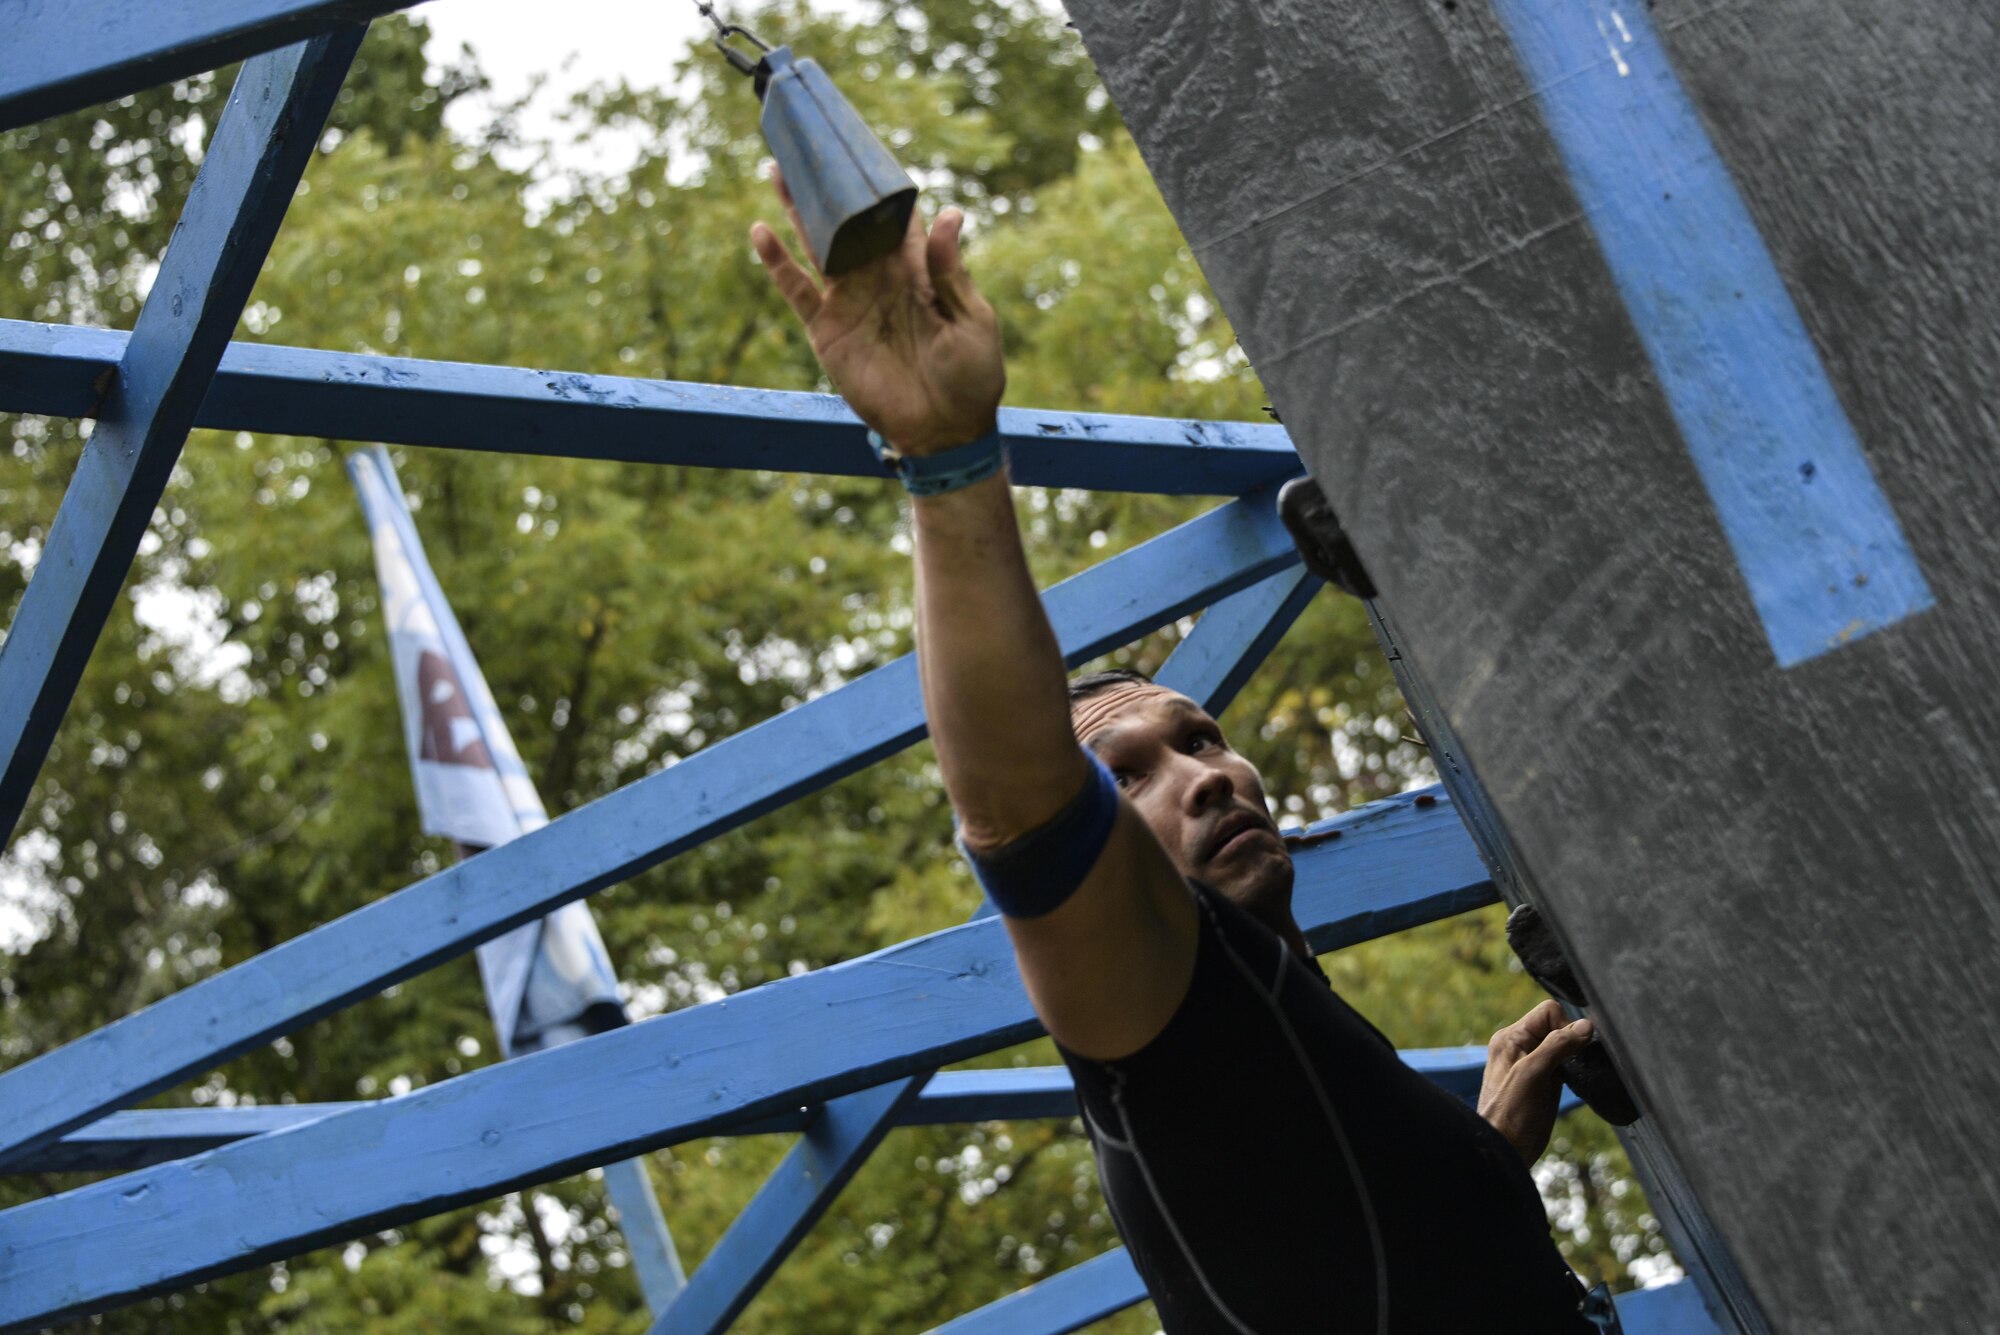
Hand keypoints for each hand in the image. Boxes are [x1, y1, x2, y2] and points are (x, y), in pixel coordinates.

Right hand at [752, 170, 1004, 454]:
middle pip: (848, 222)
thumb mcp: (972, 319)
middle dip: (830, 186)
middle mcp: (879, 278)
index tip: (862, 146)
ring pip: (818, 244)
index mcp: (918, 270)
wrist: (944, 431)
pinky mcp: (827, 330)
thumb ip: (949, 269)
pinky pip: (797, 290)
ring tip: (778, 168)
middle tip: (809, 143)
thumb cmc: (971, 377)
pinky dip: (778, 263)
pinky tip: (760, 231)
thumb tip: (946, 211)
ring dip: (798, 209)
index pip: (894, 217)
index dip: (879, 185)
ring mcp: (850, 302)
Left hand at [1476, 1000, 1595, 1163]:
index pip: (1548, 1012)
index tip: (1571, 1051)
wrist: (1507, 1149)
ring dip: (1575, 1056)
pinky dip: (1575, 1069)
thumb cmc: (1511, 1113)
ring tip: (1573, 1076)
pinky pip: (1566, 1064)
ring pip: (1564, 1046)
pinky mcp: (1545, 1081)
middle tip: (1573, 1066)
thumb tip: (1586, 1026)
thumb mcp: (1533, 1074)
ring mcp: (1533, 1064)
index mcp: (1511, 1037)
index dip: (1565, 1026)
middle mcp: (1520, 1046)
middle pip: (1558, 1026)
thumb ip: (1557, 1046)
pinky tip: (1576, 1083)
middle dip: (1572, 1041)